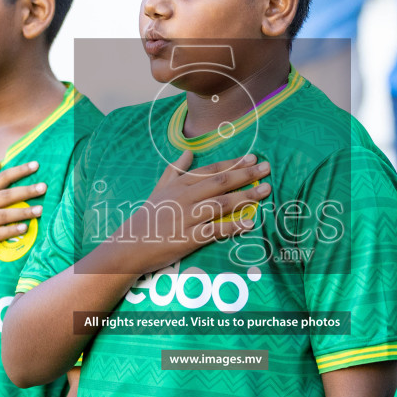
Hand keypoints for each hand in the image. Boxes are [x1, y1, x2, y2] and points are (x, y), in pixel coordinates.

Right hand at [0, 159, 46, 261]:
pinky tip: (24, 229)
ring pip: (2, 215)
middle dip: (25, 191)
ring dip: (22, 213)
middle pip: (4, 196)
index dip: (18, 171)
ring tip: (40, 210)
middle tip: (44, 187)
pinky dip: (10, 231)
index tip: (36, 165)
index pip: (0, 178)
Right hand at [106, 150, 269, 273]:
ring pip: (221, 204)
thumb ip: (175, 169)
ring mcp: (186, 218)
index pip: (211, 170)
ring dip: (245, 197)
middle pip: (220, 183)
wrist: (130, 245)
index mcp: (179, 184)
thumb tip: (189, 150)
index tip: (253, 157)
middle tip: (267, 168)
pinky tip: (250, 223)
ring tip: (265, 191)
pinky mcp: (187, 239)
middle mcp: (184, 198)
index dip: (234, 163)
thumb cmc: (148, 217)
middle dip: (246, 174)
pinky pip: (214, 231)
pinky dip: (233, 227)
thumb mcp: (159, 189)